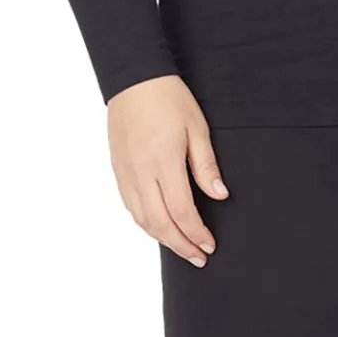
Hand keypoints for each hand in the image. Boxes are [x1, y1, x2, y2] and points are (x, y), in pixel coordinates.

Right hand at [105, 75, 229, 265]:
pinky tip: (159, 226)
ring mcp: (126, 173)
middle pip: (159, 223)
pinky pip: (130, 206)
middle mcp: (141, 173)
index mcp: (163, 162)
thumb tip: (219, 195)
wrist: (133, 79)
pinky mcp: (118, 169)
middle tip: (198, 257)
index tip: (210, 244)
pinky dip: (146, 222)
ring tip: (181, 247)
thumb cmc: (168, 98)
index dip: (196, 233)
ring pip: (141, 219)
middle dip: (180, 244)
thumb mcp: (197, 128)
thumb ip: (206, 165)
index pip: (181, 211)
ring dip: (162, 238)